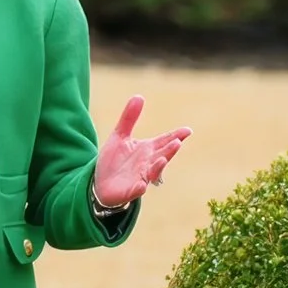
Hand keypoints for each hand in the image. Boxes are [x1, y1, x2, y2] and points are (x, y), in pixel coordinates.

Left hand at [92, 94, 189, 209]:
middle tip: (177, 142)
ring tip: (162, 159)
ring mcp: (140, 177)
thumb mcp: (119, 136)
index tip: (187, 130)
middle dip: (169, 150)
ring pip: (152, 172)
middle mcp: (147, 163)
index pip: (164, 141)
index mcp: (147, 149)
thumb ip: (129, 118)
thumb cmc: (114, 160)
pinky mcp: (129, 191)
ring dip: (158, 167)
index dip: (176, 136)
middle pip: (162, 155)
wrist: (100, 183)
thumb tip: (139, 96)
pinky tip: (142, 185)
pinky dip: (139, 188)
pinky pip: (136, 190)